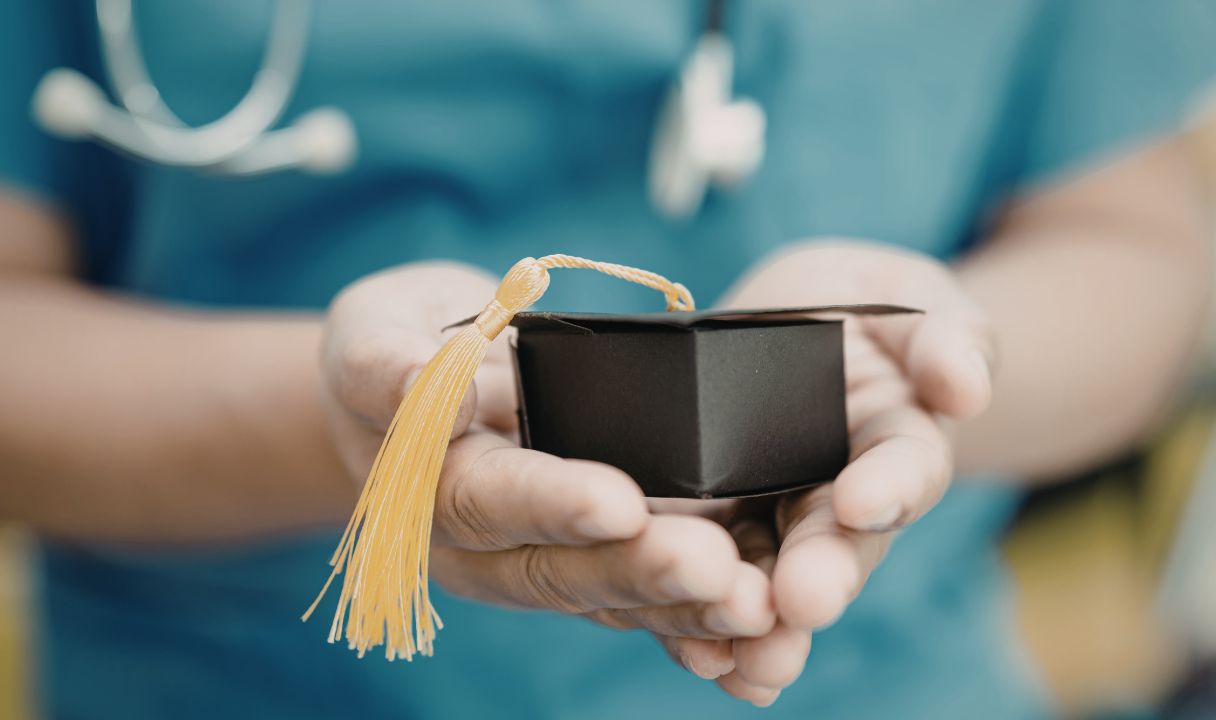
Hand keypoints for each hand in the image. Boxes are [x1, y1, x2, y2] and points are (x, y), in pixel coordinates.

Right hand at [320, 262, 774, 666]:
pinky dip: (699, 618)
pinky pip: (644, 596)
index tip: (618, 502)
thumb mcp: (372, 332)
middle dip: (639, 571)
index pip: (489, 500)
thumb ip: (385, 363)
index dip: (551, 503)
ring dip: (684, 607)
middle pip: (561, 570)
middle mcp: (487, 545)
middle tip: (715, 569)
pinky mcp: (593, 556)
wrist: (419, 391)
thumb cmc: (397, 348)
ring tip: (754, 605)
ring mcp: (544, 558)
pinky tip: (757, 629)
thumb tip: (418, 383)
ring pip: (613, 596)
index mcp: (429, 488)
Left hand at [653, 240, 995, 704]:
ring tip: (746, 655)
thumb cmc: (865, 308)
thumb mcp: (912, 301)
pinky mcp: (713, 523)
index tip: (864, 502)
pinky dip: (705, 623)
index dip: (889, 486)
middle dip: (821, 575)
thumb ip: (944, 339)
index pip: (904, 468)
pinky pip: (709, 575)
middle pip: (836, 545)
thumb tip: (965, 386)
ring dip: (762, 620)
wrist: (796, 324)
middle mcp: (841, 498)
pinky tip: (703, 660)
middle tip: (803, 603)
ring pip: (772, 577)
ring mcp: (775, 518)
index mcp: (900, 442)